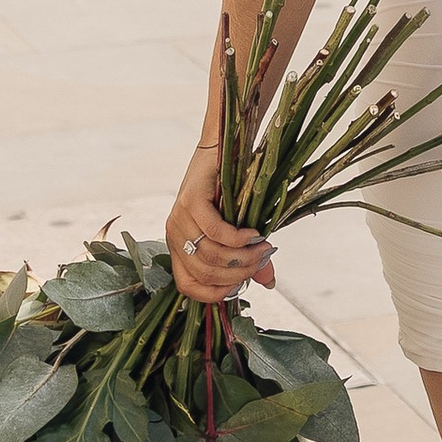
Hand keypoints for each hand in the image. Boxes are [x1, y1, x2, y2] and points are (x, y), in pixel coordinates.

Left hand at [165, 142, 273, 302]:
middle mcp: (173, 236)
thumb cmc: (229, 191)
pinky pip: (215, 231)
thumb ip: (247, 257)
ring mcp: (178, 219)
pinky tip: (253, 233)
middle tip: (263, 260)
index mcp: (179, 247)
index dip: (215, 294)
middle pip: (205, 272)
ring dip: (243, 256)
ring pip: (212, 255)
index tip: (242, 285)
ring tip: (263, 248)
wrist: (223, 148)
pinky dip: (238, 238)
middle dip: (239, 272)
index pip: (187, 286)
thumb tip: (268, 281)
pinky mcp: (189, 202)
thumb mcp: (237, 230)